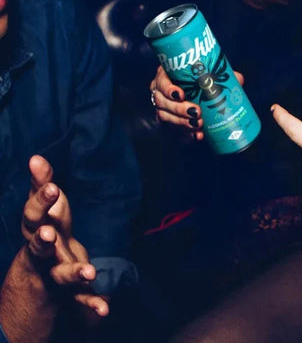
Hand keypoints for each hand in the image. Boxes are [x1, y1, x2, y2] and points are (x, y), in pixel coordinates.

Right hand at [23, 155, 108, 315]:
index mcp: (36, 228)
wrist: (41, 272)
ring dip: (73, 273)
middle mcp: (41, 252)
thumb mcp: (46, 206)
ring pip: (59, 274)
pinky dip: (91, 304)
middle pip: (39, 245)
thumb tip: (35, 157)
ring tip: (89, 273)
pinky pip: (78, 299)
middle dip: (43, 239)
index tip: (50, 188)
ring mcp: (52, 272)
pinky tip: (104, 309)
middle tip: (48, 234)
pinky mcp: (67, 291)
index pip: (34, 214)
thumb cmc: (48, 228)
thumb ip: (42, 182)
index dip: (40, 201)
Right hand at [150, 65, 244, 140]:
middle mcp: (160, 90)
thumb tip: (239, 79)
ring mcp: (162, 106)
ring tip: (198, 124)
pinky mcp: (168, 120)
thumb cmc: (201, 78)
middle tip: (196, 112)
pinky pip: (173, 129)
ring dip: (182, 122)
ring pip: (165, 116)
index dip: (168, 89)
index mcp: (167, 74)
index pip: (161, 81)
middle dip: (179, 109)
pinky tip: (198, 135)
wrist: (197, 92)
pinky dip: (186, 133)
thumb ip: (223, 74)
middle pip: (162, 101)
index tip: (181, 95)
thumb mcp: (211, 74)